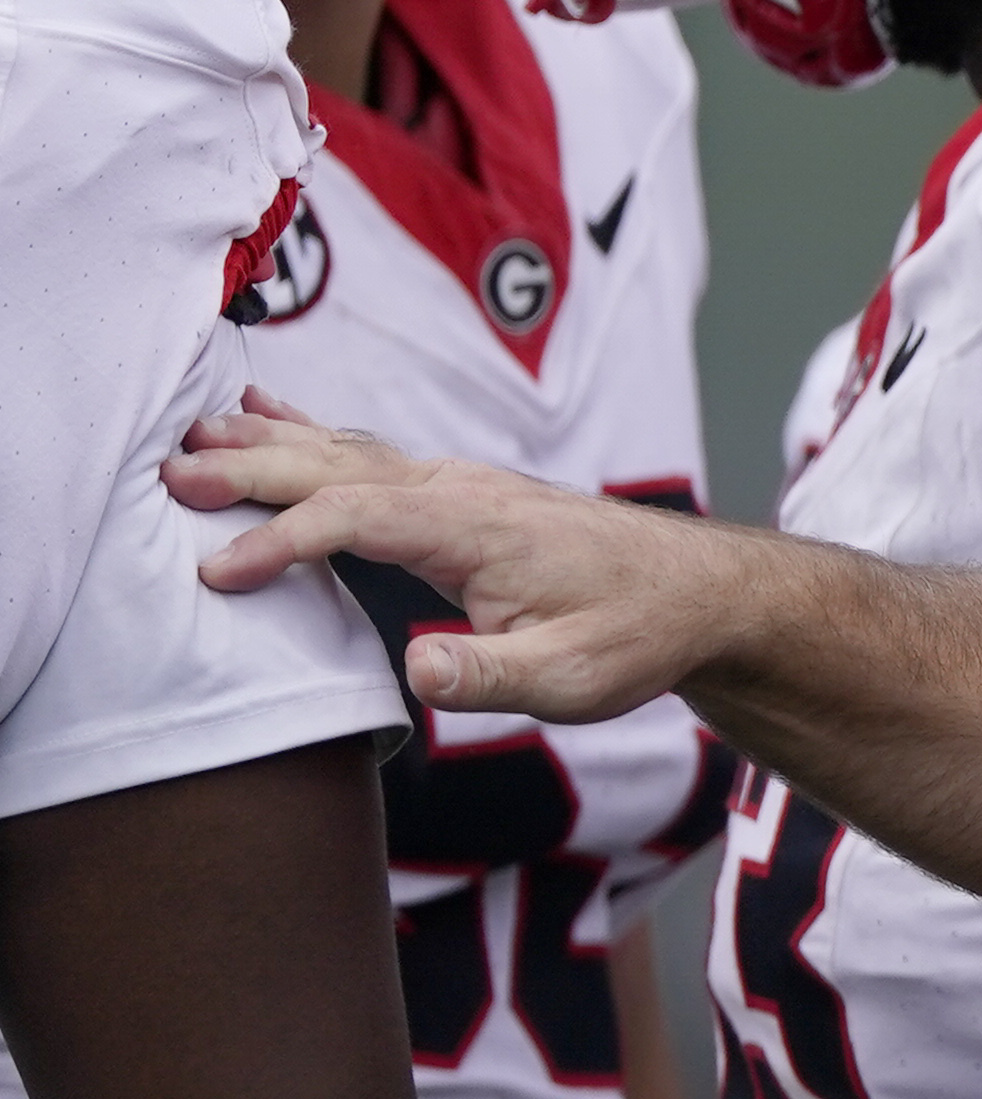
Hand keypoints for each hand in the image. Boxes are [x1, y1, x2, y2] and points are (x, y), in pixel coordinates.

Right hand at [168, 390, 746, 723]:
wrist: (700, 592)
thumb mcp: (572, 678)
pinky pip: (371, 457)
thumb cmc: (637, 634)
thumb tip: (414, 666)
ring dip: (270, 443)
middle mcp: (462, 490)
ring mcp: (462, 485)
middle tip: (166, 471)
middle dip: (250, 467)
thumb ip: (490, 673)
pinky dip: (313, 438)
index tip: (217, 573)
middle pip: (337, 468)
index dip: (280, 543)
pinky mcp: (463, 495)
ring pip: (349, 453)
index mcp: (476, 527)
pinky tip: (274, 420)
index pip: (353, 520)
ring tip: (194, 429)